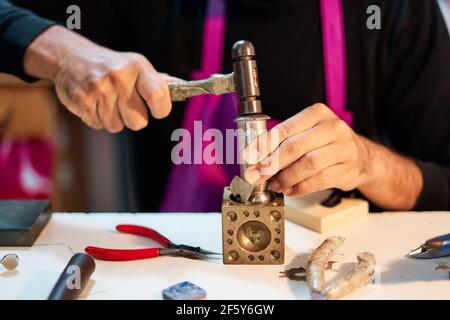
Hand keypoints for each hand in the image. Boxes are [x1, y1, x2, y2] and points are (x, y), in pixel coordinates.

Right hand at [24, 26, 178, 132]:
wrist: (69, 58)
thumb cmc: (112, 66)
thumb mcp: (136, 66)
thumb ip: (160, 81)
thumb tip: (185, 89)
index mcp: (137, 67)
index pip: (159, 96)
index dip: (161, 109)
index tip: (157, 110)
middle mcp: (119, 77)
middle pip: (139, 122)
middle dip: (134, 117)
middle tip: (124, 102)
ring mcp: (99, 90)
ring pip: (118, 126)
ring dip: (114, 118)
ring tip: (106, 99)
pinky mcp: (82, 102)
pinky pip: (100, 125)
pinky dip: (98, 118)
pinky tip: (94, 102)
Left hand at [244, 103, 371, 195]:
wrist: (361, 156)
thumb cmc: (326, 143)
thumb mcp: (306, 133)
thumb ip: (282, 142)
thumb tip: (255, 158)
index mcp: (316, 113)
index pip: (284, 129)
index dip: (263, 146)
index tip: (249, 158)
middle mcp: (332, 128)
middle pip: (294, 147)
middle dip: (270, 164)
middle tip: (256, 176)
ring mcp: (342, 148)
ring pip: (307, 165)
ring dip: (286, 178)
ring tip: (275, 184)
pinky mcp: (347, 169)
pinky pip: (318, 181)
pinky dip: (300, 188)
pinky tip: (290, 189)